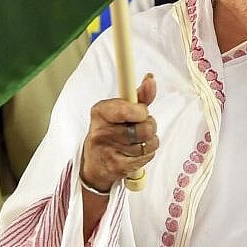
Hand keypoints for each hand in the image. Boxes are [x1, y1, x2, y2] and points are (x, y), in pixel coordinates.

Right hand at [80, 74, 158, 191]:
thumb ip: (138, 95)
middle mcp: (101, 131)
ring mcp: (108, 151)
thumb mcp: (119, 110)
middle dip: (150, 126)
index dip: (140, 111)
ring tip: (139, 140)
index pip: (125, 109)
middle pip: (143, 128)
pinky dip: (147, 154)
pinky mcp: (117, 167)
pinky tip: (137, 152)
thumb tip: (150, 79)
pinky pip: (146, 157)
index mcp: (100, 112)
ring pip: (148, 143)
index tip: (142, 111)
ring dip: (150, 141)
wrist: (96, 162)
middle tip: (142, 126)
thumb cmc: (111, 130)